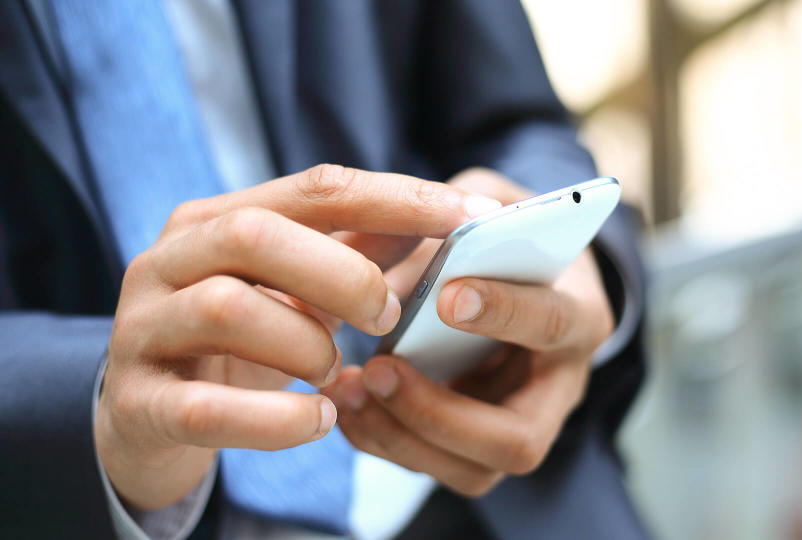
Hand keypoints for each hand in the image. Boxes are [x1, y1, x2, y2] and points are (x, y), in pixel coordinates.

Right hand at [96, 164, 501, 508]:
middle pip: (256, 234)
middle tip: (387, 317)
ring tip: (336, 372)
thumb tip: (442, 217)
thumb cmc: (237, 341)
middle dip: (343, 275)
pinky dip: (277, 419)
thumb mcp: (291, 288)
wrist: (148, 417)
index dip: (396, 198)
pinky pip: (206, 409)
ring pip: (227, 309)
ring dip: (307, 344)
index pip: (314, 188)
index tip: (467, 217)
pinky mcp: (139, 403)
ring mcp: (144, 329)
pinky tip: (318, 419)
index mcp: (214, 220)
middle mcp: (168, 261)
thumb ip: (353, 250)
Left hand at [327, 169, 614, 495]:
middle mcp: (560, 385)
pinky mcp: (480, 444)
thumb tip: (405, 260)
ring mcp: (521, 423)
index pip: (551, 324)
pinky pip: (435, 467)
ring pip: (473, 471)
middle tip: (379, 368)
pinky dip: (383, 440)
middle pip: (519, 439)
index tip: (447, 297)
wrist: (519, 272)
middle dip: (440, 413)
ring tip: (348, 388)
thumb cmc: (505, 234)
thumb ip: (456, 222)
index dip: (504, 313)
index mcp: (579, 313)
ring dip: (400, 436)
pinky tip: (346, 403)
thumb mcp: (489, 203)